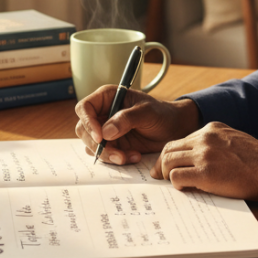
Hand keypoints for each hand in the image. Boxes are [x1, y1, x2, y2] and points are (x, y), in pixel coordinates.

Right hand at [74, 87, 200, 164]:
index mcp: (107, 97)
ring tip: (129, 157)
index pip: (84, 108)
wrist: (173, 129)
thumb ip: (126, 119)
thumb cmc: (161, 113)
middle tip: (117, 154)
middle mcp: (102, 113)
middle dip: (98, 145)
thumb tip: (106, 132)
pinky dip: (116, 159)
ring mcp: (106, 130)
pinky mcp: (112, 145)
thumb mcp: (147, 112)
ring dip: (107, 155)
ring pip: (91, 145)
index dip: (88, 122)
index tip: (100, 137)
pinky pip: (104, 155)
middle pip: (84, 130)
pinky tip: (134, 156)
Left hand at [151, 122, 257, 201]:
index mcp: (211, 129)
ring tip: (174, 185)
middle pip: (168, 149)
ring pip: (168, 162)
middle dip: (161, 165)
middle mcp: (205, 138)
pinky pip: (177, 178)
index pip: (179, 140)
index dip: (169, 155)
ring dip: (168, 176)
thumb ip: (214, 144)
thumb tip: (196, 159)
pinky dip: (177, 185)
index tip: (166, 167)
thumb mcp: (233, 140)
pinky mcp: (206, 173)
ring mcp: (204, 154)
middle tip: (160, 178)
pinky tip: (186, 190)